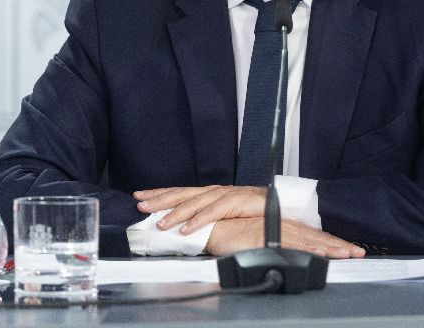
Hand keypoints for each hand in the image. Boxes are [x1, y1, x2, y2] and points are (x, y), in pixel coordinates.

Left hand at [134, 185, 265, 232]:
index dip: (160, 194)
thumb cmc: (255, 214)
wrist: (282, 211)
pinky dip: (199, 220)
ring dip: (176, 212)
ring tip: (160, 223)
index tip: (141, 196)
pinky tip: (186, 229)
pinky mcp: (237, 201)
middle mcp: (216, 191)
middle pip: (183, 193)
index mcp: (211, 194)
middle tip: (140, 204)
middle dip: (160, 198)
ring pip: (195, 202)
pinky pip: (214, 212)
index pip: (181, 192)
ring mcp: (226, 195)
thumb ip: (206, 222)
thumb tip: (184, 231)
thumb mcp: (225, 219)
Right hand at [204, 217, 365, 258]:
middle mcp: (280, 226)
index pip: (311, 234)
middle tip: (358, 252)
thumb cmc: (227, 231)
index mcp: (280, 226)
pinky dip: (306, 248)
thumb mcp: (255, 237)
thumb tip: (288, 253)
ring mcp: (272, 230)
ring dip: (328, 247)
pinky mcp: (262, 237)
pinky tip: (319, 253)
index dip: (331, 242)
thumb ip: (273, 243)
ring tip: (346, 254)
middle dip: (338, 245)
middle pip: (314, 236)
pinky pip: (288, 244)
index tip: (350, 249)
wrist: (206, 224)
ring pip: (306, 240)